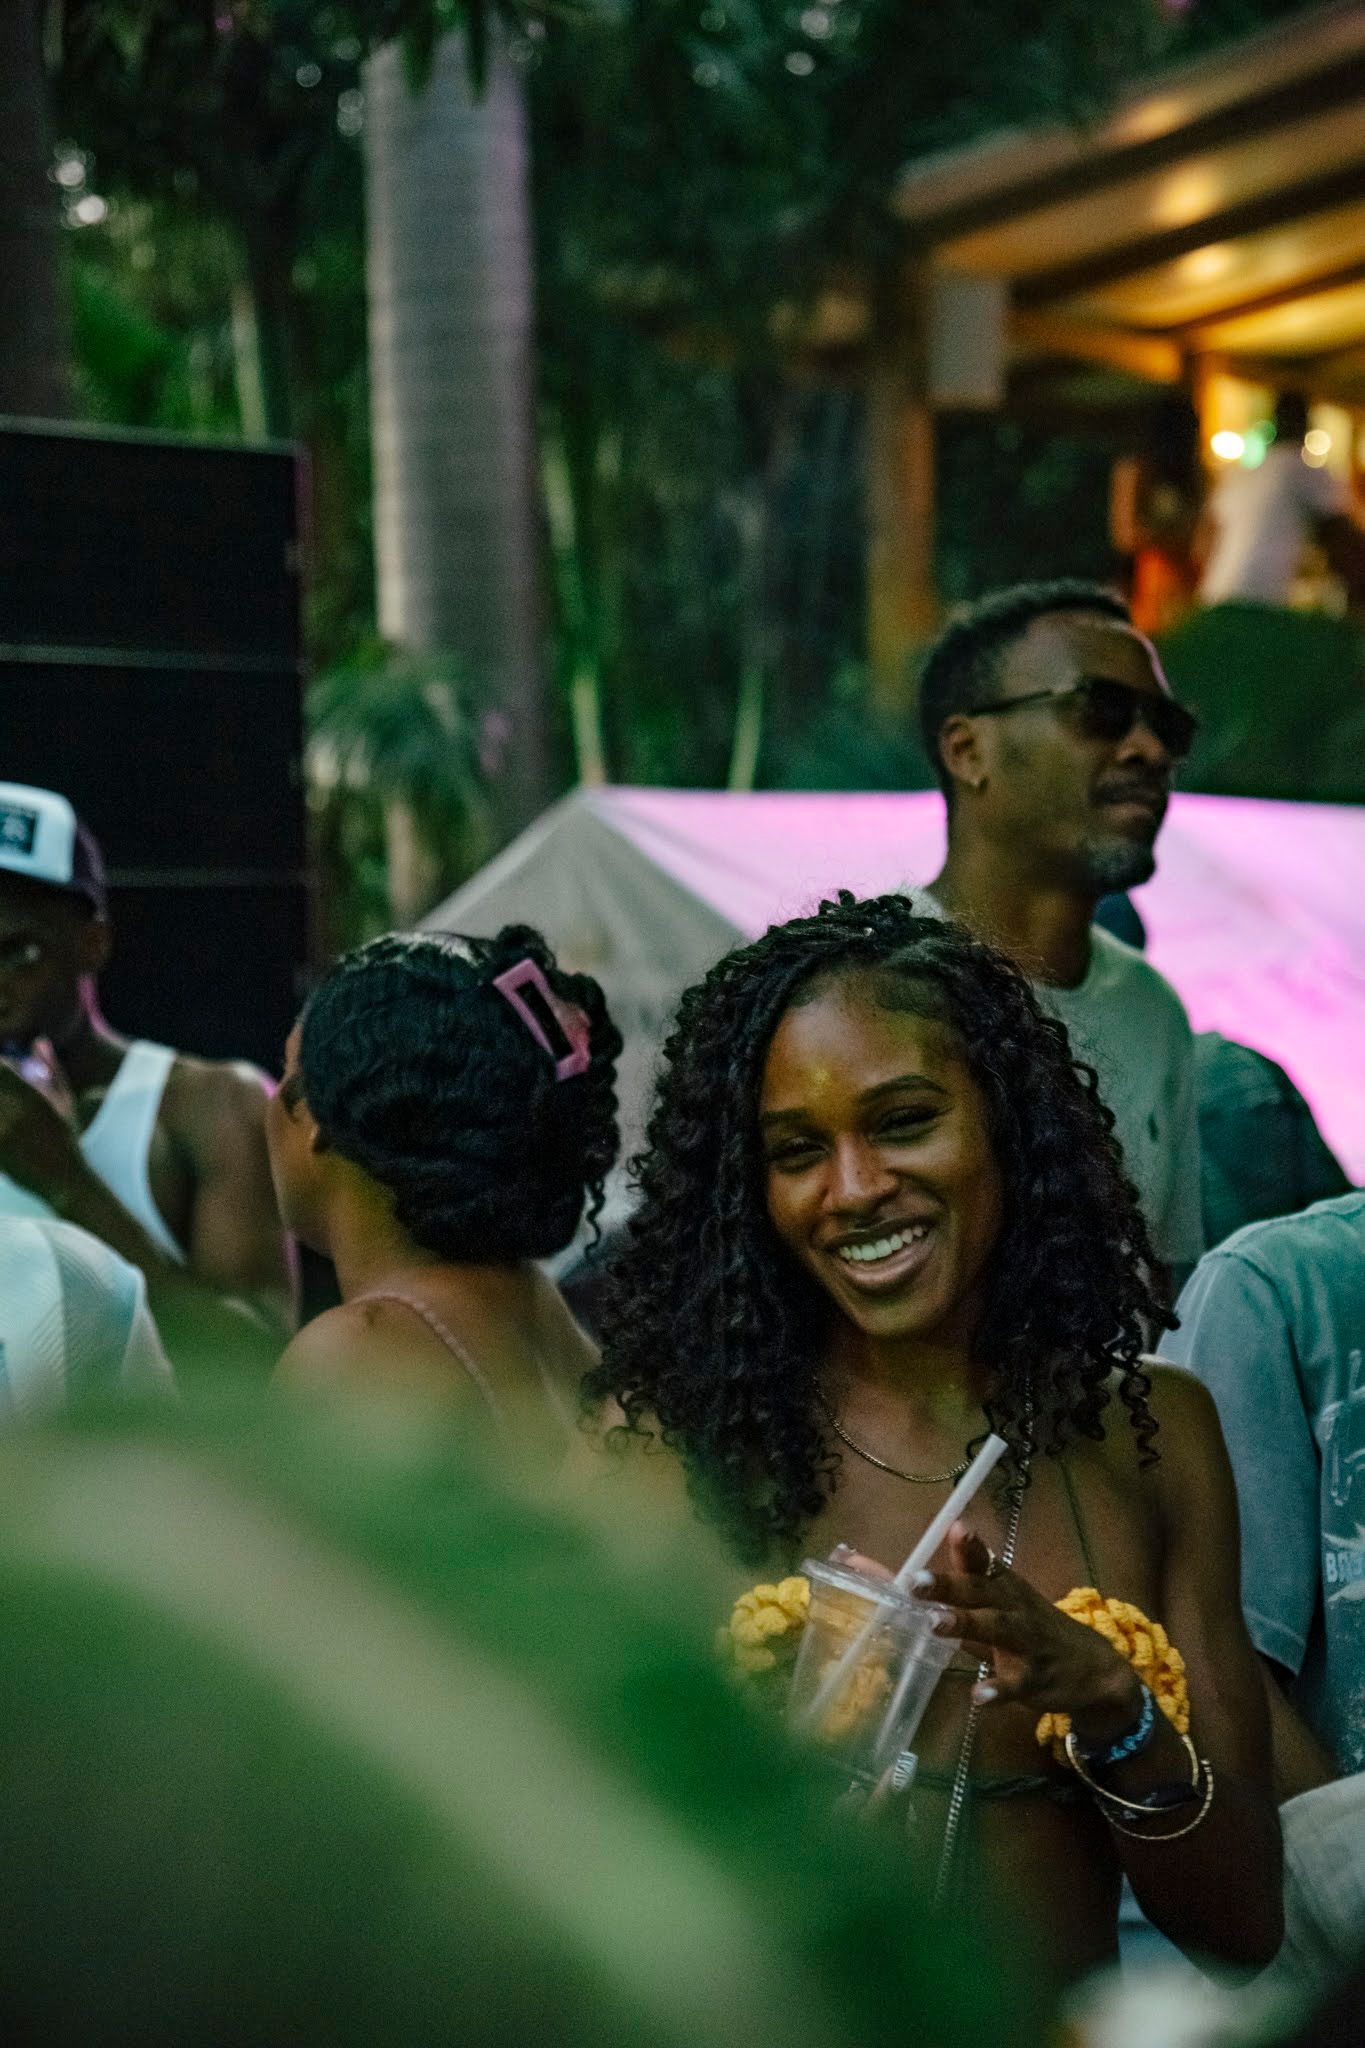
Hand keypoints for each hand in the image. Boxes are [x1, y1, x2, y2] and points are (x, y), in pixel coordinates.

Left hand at [0, 1044, 82, 1199]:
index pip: (0, 1068)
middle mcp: (15, 1111)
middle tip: (2, 1096)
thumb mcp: (64, 1102)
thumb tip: (40, 1042)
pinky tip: (2, 1127)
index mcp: (31, 1095)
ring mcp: (3, 1130)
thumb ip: (52, 1070)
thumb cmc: (65, 1140)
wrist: (65, 1179)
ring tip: (3, 1110)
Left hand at [913, 1520, 1141, 1738]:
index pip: (985, 1563)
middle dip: (949, 1585)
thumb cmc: (1036, 1631)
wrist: (1093, 1668)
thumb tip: (922, 1584)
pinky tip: (978, 1695)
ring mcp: (1027, 1643)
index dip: (969, 1547)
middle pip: (981, 1592)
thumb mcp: (1005, 1605)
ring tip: (935, 1623)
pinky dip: (997, 1689)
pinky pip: (1015, 1684)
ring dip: (966, 1624)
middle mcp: (1015, 1608)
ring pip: (996, 1629)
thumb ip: (966, 1593)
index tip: (954, 1528)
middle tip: (915, 1581)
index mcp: (1006, 1588)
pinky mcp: (1035, 1679)